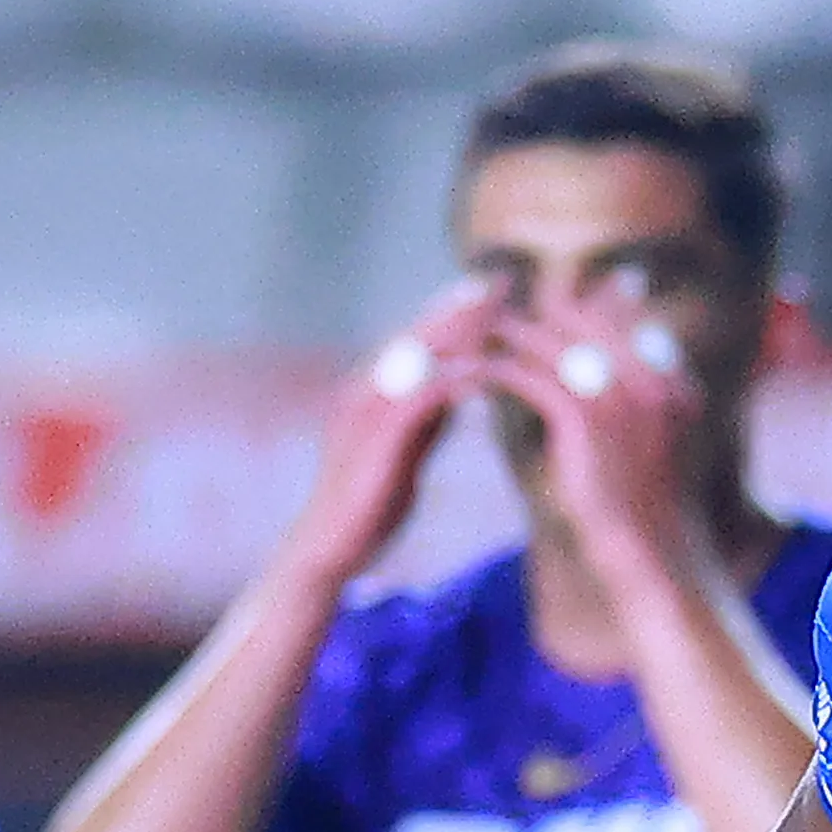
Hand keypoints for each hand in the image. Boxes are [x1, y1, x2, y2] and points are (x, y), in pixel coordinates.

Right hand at [285, 283, 499, 591]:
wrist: (332, 549)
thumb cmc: (370, 506)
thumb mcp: (407, 453)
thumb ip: (428, 419)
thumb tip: (456, 390)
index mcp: (373, 392)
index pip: (418, 341)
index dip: (454, 313)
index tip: (494, 293)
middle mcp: (364, 389)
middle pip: (417, 335)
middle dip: (459, 307)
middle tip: (499, 282)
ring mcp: (363, 410)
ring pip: (414, 357)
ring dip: (456, 331)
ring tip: (494, 311)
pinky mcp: (372, 438)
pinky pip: (415, 398)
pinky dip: (448, 381)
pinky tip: (480, 372)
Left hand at [477, 281, 705, 583]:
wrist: (650, 555)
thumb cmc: (644, 514)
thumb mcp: (649, 449)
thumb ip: (635, 408)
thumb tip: (601, 388)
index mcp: (670, 379)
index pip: (613, 320)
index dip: (570, 315)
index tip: (536, 317)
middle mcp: (648, 374)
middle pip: (578, 318)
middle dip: (534, 315)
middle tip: (494, 317)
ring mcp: (617, 391)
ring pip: (546, 340)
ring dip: (506, 334)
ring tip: (473, 336)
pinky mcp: (581, 414)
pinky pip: (524, 376)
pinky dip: (492, 371)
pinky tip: (467, 375)